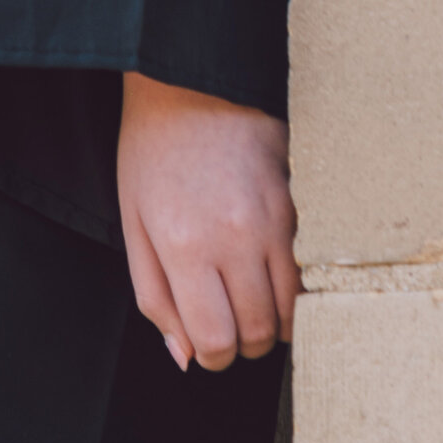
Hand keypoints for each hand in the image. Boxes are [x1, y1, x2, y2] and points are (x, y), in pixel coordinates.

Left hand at [117, 71, 297, 371]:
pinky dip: (295, 288)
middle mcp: (233, 238)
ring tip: (251, 299)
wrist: (193, 84)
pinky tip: (271, 272)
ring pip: (293, 310)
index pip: (215, 341)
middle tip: (229, 322)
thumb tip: (186, 358)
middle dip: (244, 343)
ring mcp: (273, 221)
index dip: (213, 357)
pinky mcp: (298, 205)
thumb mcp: (133, 224)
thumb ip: (155, 298)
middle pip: (259, 333)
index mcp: (183, 246)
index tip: (209, 346)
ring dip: (274, 321)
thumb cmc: (153, 153)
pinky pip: (309, 273)